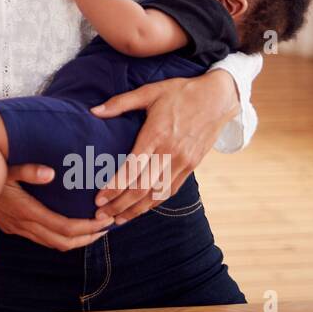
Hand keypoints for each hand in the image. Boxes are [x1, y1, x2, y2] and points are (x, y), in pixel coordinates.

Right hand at [0, 164, 113, 251]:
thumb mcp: (6, 166)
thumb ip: (28, 170)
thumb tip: (50, 173)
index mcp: (25, 210)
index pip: (64, 227)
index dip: (88, 227)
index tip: (105, 218)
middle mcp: (23, 224)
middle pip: (63, 242)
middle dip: (89, 237)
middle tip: (109, 227)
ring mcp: (18, 229)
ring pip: (54, 245)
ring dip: (78, 241)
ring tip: (96, 231)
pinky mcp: (14, 228)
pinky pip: (43, 240)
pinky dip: (62, 239)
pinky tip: (71, 230)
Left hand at [89, 71, 239, 223]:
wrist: (218, 98)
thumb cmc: (181, 92)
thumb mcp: (149, 91)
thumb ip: (120, 103)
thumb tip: (94, 111)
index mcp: (156, 135)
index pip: (132, 168)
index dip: (115, 187)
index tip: (99, 198)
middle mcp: (170, 152)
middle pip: (142, 187)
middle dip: (120, 204)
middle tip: (101, 215)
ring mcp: (183, 162)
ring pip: (157, 194)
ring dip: (136, 209)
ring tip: (117, 219)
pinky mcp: (191, 166)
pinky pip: (171, 190)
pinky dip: (155, 203)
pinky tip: (141, 210)